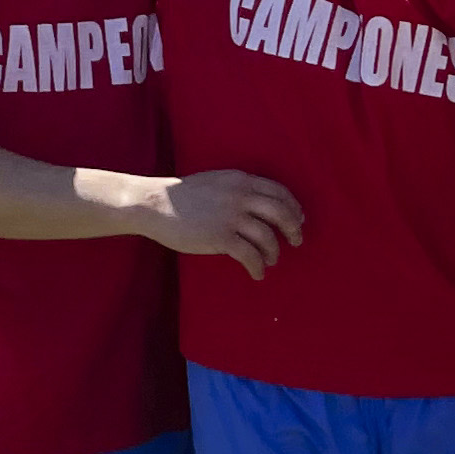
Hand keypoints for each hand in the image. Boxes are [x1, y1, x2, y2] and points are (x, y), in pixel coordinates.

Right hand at [126, 167, 306, 280]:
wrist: (156, 204)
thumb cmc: (183, 195)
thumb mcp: (217, 182)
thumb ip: (238, 190)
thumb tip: (257, 205)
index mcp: (241, 180)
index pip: (279, 191)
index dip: (293, 207)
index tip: (298, 219)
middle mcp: (241, 196)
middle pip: (280, 212)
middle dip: (293, 229)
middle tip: (296, 241)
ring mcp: (231, 216)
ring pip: (267, 236)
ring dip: (274, 251)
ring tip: (271, 260)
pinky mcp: (220, 236)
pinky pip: (249, 254)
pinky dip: (258, 266)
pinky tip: (258, 273)